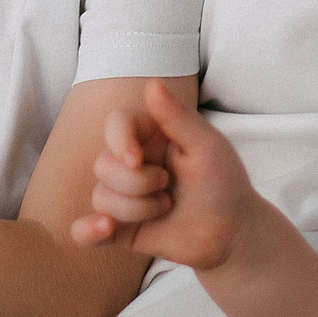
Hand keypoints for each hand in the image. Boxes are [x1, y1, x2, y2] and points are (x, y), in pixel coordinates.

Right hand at [67, 79, 257, 270]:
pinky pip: (86, 232)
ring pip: (101, 197)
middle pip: (103, 165)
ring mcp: (123, 196)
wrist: (231, 233)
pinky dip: (87, 232)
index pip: (116, 124)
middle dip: (137, 182)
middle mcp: (130, 162)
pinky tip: (103, 229)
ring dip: (136, 208)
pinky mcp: (120, 228)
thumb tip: (152, 83)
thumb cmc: (224, 183)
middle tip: (169, 186)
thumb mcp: (207, 147)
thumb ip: (177, 117)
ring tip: (166, 207)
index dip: (118, 141)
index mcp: (150, 135)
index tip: (136, 160)